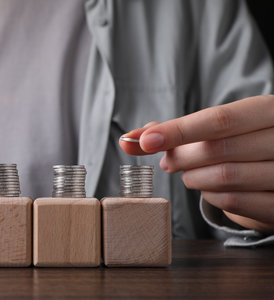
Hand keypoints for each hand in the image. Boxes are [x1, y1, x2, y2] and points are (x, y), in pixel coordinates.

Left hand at [120, 95, 273, 232]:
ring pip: (225, 177)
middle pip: (218, 149)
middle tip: (169, 162)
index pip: (219, 119)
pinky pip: (235, 201)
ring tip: (188, 174)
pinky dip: (211, 196)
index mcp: (267, 110)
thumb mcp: (217, 127)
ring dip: (194, 177)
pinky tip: (207, 187)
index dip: (178, 130)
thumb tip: (128, 140)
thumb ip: (173, 130)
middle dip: (182, 158)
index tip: (146, 141)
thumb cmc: (240, 140)